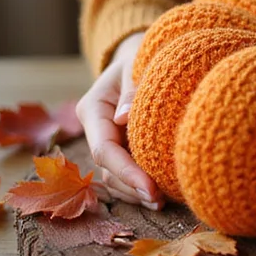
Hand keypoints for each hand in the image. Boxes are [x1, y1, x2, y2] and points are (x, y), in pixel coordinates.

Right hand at [75, 31, 163, 209]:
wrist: (140, 54)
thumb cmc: (141, 56)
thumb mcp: (137, 65)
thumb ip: (131, 89)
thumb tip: (123, 118)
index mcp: (94, 110)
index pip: (104, 150)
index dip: (126, 172)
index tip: (151, 187)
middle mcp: (96, 129)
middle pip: (108, 169)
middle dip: (131, 187)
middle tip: (160, 200)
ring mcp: (107, 139)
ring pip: (114, 176)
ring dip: (135, 192)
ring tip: (161, 201)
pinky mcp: (121, 146)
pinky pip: (125, 172)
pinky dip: (139, 184)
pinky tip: (160, 194)